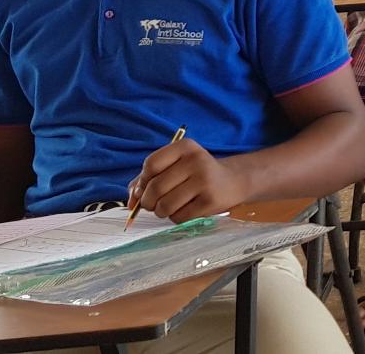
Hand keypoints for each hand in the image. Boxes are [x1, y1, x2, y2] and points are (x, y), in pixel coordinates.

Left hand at [128, 138, 249, 222]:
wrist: (233, 181)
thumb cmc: (196, 174)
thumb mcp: (175, 167)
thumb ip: (148, 179)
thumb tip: (131, 201)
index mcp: (184, 147)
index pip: (151, 164)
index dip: (142, 181)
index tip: (144, 189)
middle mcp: (195, 160)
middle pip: (156, 187)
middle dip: (148, 202)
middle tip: (152, 205)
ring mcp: (205, 180)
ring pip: (165, 205)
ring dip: (161, 211)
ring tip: (169, 207)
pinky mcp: (210, 200)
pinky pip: (179, 217)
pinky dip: (176, 218)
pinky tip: (185, 210)